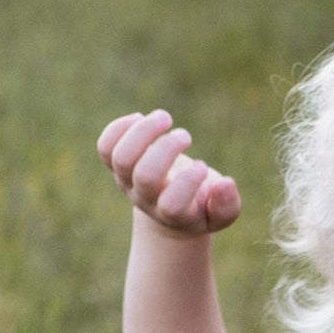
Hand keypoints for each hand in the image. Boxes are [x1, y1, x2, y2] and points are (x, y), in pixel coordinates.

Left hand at [97, 110, 241, 234]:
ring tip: (165, 118)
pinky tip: (140, 118)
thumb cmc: (201, 208)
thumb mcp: (220, 214)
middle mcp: (146, 198)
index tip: (203, 166)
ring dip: (143, 132)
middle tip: (186, 136)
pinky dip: (119, 128)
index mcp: (172, 214)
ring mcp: (128, 181)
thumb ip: (227, 205)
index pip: (172, 204)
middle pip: (145, 176)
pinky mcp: (117, 165)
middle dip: (166, 150)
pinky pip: (106, 147)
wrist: (169, 212)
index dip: (188, 183)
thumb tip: (226, 183)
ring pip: (121, 158)